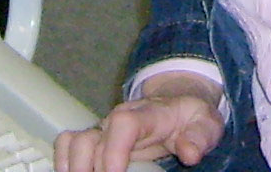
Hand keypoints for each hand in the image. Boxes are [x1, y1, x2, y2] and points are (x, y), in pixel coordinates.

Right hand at [54, 73, 224, 170]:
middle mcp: (117, 120)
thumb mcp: (206, 123)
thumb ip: (200, 136)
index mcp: (146, 114)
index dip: (114, 151)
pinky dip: (64, 163)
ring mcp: (103, 129)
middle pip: (91, 140)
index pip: (123, 125)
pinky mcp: (94, 139)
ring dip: (73, 168)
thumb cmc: (188, 118)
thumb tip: (189, 152)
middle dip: (91, 170)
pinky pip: (67, 145)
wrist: (177, 104)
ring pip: (73, 142)